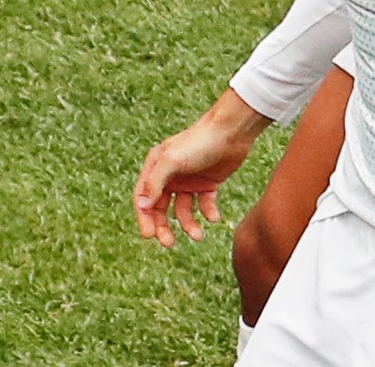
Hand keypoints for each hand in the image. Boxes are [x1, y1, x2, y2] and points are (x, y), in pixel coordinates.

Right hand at [133, 90, 267, 246]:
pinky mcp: (208, 183)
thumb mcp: (172, 160)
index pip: (143, 199)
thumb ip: (155, 182)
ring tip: (198, 235)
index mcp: (156, 168)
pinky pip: (204, 204)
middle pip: (161, 209)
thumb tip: (142, 206)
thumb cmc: (199, 141)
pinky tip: (214, 217)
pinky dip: (208, 212)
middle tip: (170, 243)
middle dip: (164, 227)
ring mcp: (189, 181)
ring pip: (182, 210)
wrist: (232, 130)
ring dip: (188, 224)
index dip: (145, 218)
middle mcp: (170, 176)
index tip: (150, 236)